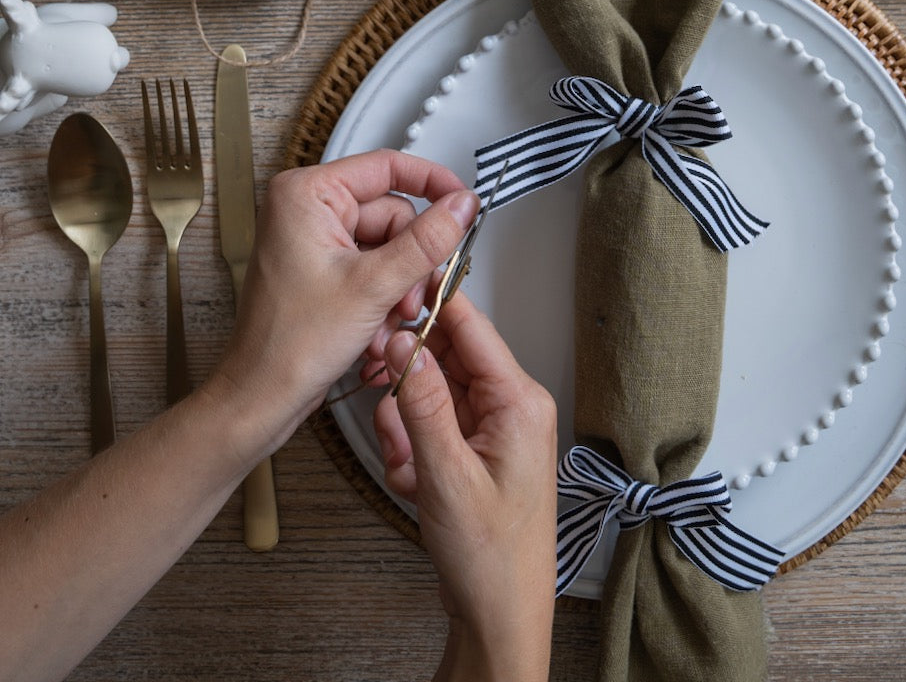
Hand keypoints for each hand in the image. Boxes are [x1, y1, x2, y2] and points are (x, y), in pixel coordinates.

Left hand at [209, 149, 478, 451]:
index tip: (463, 201)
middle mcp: (306, 209)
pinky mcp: (321, 266)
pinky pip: (372, 266)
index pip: (386, 167)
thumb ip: (427, 240)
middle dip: (409, 260)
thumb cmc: (289, 345)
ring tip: (389, 320)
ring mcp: (313, 238)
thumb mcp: (374, 286)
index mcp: (306, 194)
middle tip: (409, 297)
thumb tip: (461, 205)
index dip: (432, 182)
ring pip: (388, 245)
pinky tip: (375, 327)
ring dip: (398, 285)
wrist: (261, 398)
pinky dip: (383, 295)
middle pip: (392, 213)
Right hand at [374, 294, 557, 681]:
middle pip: (445, 359)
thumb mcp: (445, 474)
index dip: (430, 305)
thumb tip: (400, 341)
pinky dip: (410, 451)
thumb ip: (421, 401)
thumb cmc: (492, 557)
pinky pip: (429, 426)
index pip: (471, 326)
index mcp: (519, 401)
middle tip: (379, 394)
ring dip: (405, 426)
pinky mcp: (473, 452)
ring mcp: (491, 430)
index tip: (391, 296)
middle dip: (407, 382)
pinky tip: (413, 484)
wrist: (500, 616)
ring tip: (407, 466)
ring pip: (430, 395)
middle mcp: (510, 407)